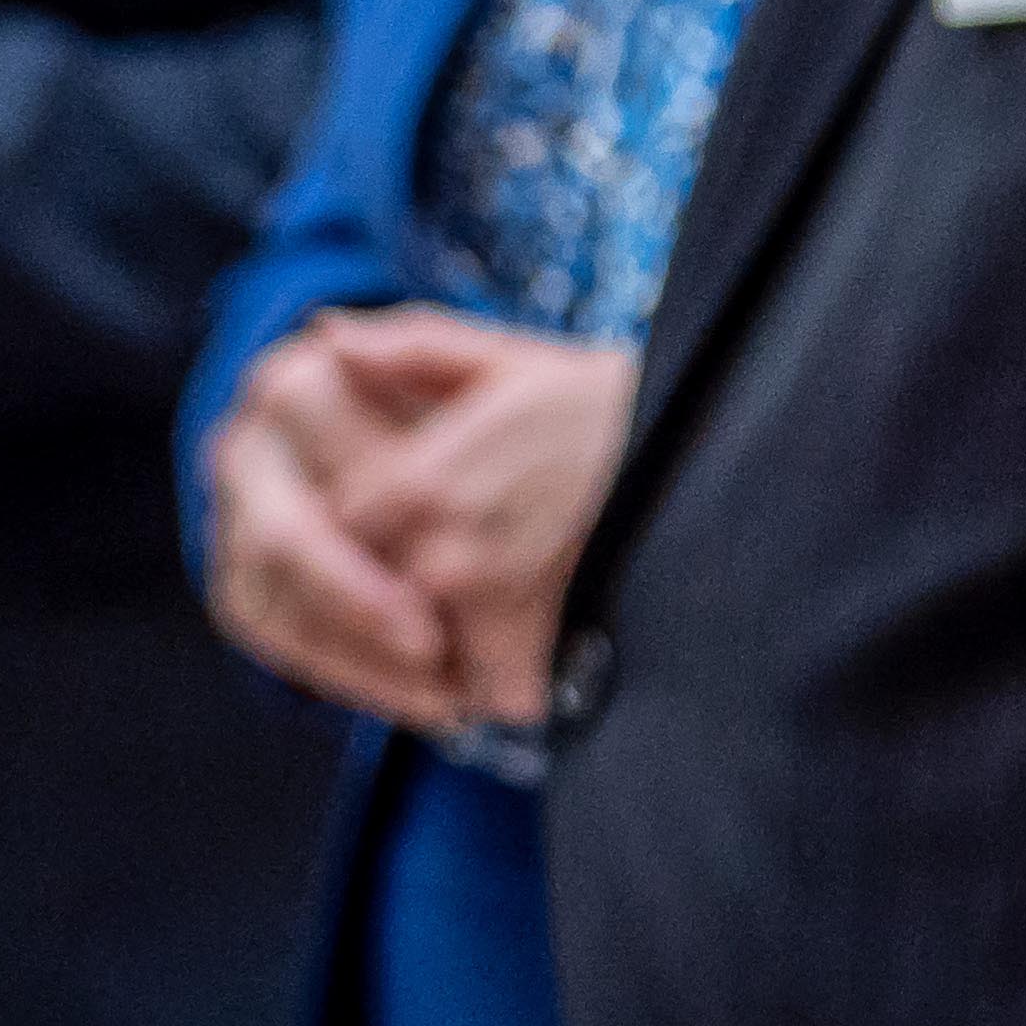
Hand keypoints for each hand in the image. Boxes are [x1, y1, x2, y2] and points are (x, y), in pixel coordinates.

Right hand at [205, 314, 462, 722]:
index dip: (360, 535)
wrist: (449, 443)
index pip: (305, 459)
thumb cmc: (477, 402)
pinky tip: (419, 698)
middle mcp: (246, 449)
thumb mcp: (477, 366)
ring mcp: (233, 518)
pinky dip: (347, 676)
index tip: (430, 599)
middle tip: (438, 659)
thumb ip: (420, 345)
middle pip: (279, 541)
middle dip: (357, 609)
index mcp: (291, 380)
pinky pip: (275, 638)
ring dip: (358, 662)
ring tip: (448, 697)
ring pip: (272, 604)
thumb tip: (332, 334)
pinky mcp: (239, 578)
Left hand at [327, 309, 638, 730]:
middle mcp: (439, 554)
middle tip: (436, 563)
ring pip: (413, 650)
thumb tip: (328, 334)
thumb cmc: (599, 406)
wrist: (697, 458)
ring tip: (472, 605)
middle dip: (383, 585)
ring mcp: (483, 615)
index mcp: (420, 480)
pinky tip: (511, 647)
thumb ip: (410, 349)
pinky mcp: (529, 657)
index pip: (331, 527)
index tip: (380, 519)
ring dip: (428, 642)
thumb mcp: (508, 360)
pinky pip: (479, 690)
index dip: (350, 526)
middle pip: (364, 594)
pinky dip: (488, 680)